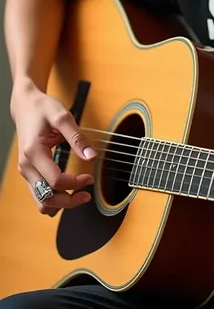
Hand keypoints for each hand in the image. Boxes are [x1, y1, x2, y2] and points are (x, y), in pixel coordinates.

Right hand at [11, 81, 96, 216]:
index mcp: (33, 152)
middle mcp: (26, 166)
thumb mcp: (62, 117)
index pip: (55, 180)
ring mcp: (25, 171)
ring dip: (61, 203)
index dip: (75, 183)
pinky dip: (55, 198)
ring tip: (79, 195)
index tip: (89, 178)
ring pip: (41, 202)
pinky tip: (68, 190)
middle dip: (69, 201)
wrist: (25, 105)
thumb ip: (77, 137)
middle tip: (87, 194)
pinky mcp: (29, 173)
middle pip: (46, 198)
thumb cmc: (42, 108)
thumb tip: (92, 156)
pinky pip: (40, 195)